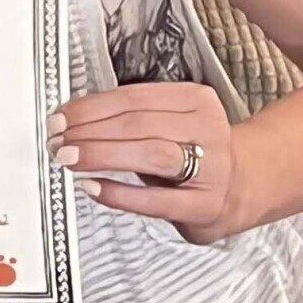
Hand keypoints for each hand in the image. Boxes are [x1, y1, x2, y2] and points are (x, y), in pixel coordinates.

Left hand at [47, 83, 247, 243]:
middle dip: (89, 132)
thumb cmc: (193, 152)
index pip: (134, 97)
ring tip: (68, 159)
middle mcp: (207, 128)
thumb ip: (131, 118)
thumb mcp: (170, 124)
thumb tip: (72, 121)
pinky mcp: (205, 205)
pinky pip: (157, 199)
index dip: (91, 107)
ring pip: (150, 153)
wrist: (244, 186)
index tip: (60, 118)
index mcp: (195, 99)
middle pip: (138, 124)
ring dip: (102, 155)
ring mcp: (212, 167)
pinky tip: (92, 188)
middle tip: (57, 142)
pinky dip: (120, 193)